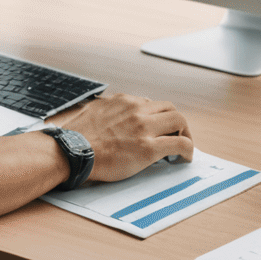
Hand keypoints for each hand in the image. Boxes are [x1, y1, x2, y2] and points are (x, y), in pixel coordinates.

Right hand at [59, 92, 193, 183]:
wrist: (73, 151)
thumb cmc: (79, 136)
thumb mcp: (95, 110)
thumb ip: (109, 108)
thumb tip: (113, 113)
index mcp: (123, 100)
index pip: (151, 103)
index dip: (158, 118)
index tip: (158, 129)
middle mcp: (136, 109)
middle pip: (170, 108)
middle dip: (176, 123)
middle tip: (175, 136)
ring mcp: (144, 127)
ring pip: (179, 121)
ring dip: (185, 133)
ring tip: (182, 147)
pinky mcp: (149, 148)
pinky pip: (180, 144)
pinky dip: (188, 150)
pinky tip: (184, 158)